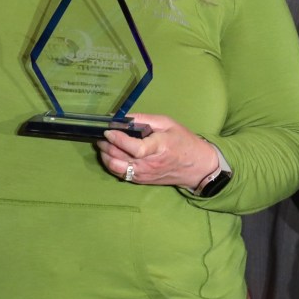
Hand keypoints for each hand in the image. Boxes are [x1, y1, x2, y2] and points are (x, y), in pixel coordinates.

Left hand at [100, 114, 219, 189]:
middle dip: (106, 145)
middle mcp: (149, 164)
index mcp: (159, 147)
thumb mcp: (167, 123)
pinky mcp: (141, 180)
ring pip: (116, 168)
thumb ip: (144, 119)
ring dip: (105, 156)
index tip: (108, 130)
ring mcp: (144, 174)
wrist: (196, 166)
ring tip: (104, 145)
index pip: (134, 148)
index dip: (118, 139)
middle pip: (120, 158)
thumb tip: (122, 117)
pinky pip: (120, 173)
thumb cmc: (183, 141)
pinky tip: (111, 155)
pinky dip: (111, 164)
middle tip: (102, 136)